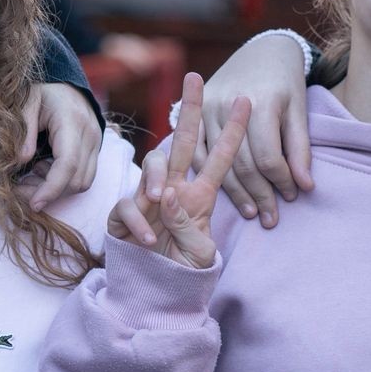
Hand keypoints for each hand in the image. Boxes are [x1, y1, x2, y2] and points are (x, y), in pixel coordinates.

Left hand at [23, 82, 102, 207]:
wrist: (67, 85)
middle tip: (21, 188)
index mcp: (72, 121)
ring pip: (83, 183)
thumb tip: (21, 162)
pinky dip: (64, 183)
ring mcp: (97, 143)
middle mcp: (90, 134)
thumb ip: (23, 133)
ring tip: (32, 176)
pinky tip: (44, 170)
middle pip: (77, 179)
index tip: (33, 204)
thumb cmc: (43, 93)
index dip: (51, 189)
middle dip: (49, 193)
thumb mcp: (25, 104)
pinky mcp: (96, 151)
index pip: (68, 164)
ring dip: (57, 190)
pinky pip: (85, 177)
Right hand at [110, 72, 250, 268]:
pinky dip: (138, 221)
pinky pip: (127, 205)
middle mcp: (174, 190)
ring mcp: (148, 200)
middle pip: (183, 141)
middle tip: (194, 78)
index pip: (220, 158)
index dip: (234, 131)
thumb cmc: (182, 272)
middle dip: (190, 108)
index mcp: (200, 196)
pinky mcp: (124, 215)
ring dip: (156, 177)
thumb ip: (187, 226)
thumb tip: (168, 196)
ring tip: (160, 200)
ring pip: (152, 164)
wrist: (155, 293)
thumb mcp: (199, 254)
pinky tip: (148, 240)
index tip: (246, 100)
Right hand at [197, 34, 313, 226]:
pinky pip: (196, 153)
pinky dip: (209, 176)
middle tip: (272, 219)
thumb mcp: (299, 111)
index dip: (282, 183)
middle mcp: (229, 106)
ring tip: (253, 213)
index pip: (269, 158)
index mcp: (260, 103)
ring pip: (218, 164)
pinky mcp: (194, 112)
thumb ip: (300, 149)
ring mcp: (207, 108)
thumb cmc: (285, 83)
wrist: (260, 52)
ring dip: (236, 194)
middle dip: (260, 196)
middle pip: (243, 165)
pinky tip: (225, 194)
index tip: (293, 197)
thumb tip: (305, 187)